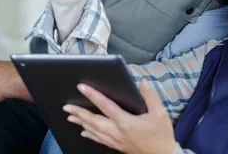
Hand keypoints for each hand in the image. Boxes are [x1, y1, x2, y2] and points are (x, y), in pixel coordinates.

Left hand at [63, 80, 177, 153]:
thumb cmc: (161, 134)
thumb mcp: (159, 113)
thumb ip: (150, 96)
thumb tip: (143, 82)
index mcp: (126, 122)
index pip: (106, 105)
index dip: (93, 95)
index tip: (82, 87)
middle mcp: (117, 132)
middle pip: (94, 121)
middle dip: (79, 113)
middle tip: (66, 106)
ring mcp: (116, 141)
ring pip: (94, 131)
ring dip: (81, 123)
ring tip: (69, 117)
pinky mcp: (117, 146)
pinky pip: (99, 140)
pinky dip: (89, 134)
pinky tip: (83, 131)